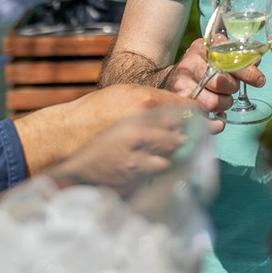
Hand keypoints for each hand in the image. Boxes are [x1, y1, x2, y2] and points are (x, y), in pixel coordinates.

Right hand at [15, 83, 211, 173]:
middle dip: (185, 140)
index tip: (209, 122)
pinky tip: (142, 168)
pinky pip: (155, 176)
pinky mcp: (133, 178)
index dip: (200, 116)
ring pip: (172, 159)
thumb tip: (180, 108)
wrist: (62, 141)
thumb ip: (152, 101)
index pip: (187, 109)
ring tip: (155, 154)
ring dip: (169, 158)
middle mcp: (146, 131)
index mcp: (145, 105)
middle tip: (186, 141)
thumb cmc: (91, 114)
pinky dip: (153, 173)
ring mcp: (140, 157)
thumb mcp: (122, 95)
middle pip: (183, 137)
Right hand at [163, 38, 264, 114]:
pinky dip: (215, 121)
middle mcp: (189, 64)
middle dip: (232, 88)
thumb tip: (255, 63)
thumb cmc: (202, 65)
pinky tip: (217, 114)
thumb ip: (237, 56)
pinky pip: (203, 118)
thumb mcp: (217, 54)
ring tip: (223, 99)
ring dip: (224, 104)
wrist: (174, 77)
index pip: (228, 59)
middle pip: (221, 81)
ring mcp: (181, 84)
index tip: (259, 80)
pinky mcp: (179, 104)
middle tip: (232, 88)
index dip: (246, 71)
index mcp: (202, 48)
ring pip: (213, 102)